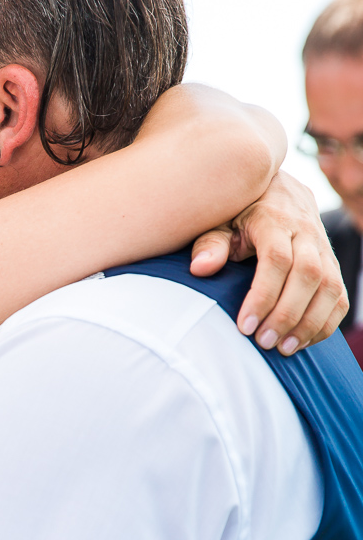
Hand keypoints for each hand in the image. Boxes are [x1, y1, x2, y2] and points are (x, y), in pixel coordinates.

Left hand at [188, 170, 347, 354]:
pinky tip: (301, 341)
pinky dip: (325, 322)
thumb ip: (210, 243)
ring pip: (330, 286)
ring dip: (310, 323)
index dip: (262, 295)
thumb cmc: (236, 211)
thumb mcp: (218, 221)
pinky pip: (340, 295)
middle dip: (287, 314)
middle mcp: (305, 230)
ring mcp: (322, 247)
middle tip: (263, 343)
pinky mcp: (331, 263)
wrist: (274, 189)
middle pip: (308, 274)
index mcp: (274, 218)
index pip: (277, 259)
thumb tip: (200, 268)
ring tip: (284, 349)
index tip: (244, 326)